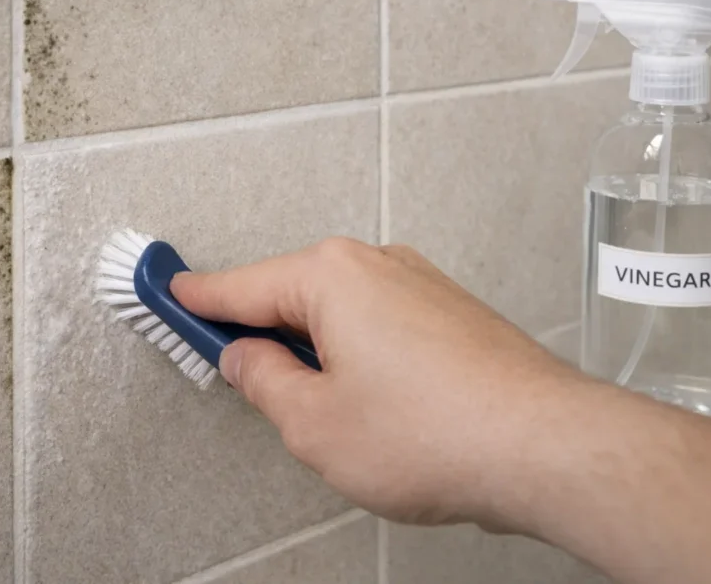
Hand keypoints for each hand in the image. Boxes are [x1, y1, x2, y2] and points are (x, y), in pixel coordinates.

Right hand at [170, 237, 584, 530]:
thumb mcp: (315, 424)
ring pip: (340, 313)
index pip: (240, 286)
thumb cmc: (437, 432)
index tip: (167, 292)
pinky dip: (357, 353)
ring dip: (316, 352)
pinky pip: (379, 324)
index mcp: (330, 277)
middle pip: (292, 294)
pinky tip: (369, 402)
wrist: (543, 445)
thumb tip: (247, 359)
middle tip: (235, 369)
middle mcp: (377, 266)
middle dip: (263, 334)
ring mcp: (420, 286)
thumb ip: (265, 383)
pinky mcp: (450, 314)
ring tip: (319, 411)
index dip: (197, 300)